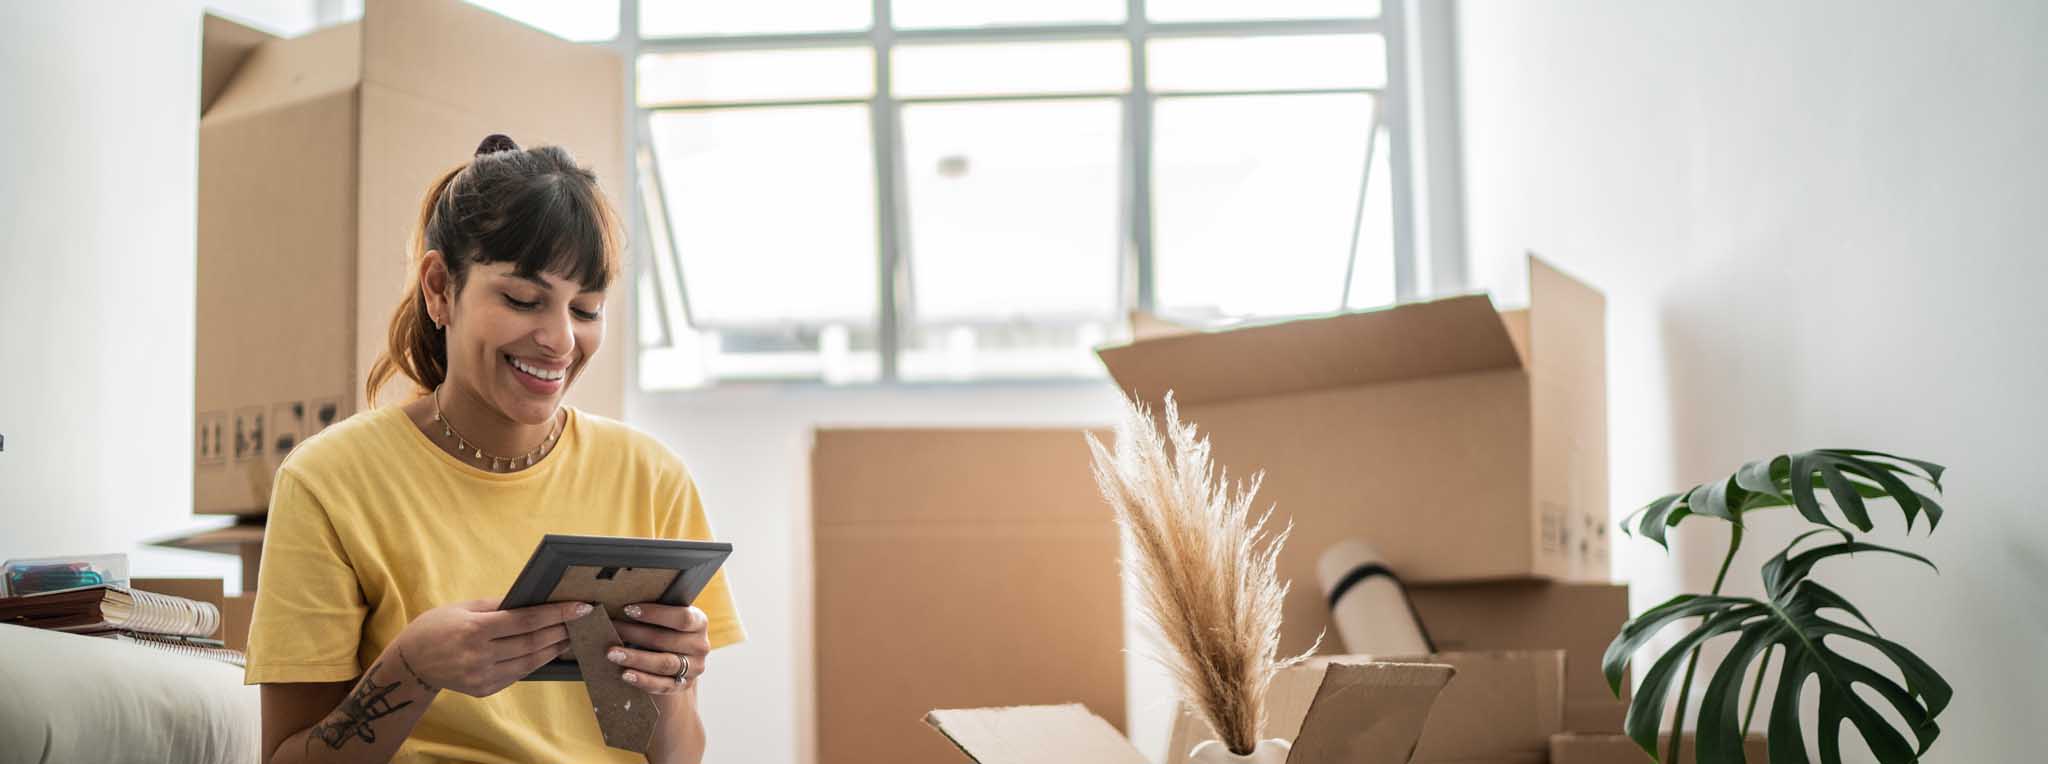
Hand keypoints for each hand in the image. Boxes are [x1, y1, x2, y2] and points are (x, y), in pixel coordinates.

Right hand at [392, 598, 589, 696]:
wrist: (411, 663)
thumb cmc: (437, 627)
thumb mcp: (464, 607)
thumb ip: (499, 605)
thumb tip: (533, 600)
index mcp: (474, 629)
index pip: (525, 620)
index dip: (556, 613)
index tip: (580, 606)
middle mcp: (478, 656)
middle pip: (532, 642)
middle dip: (561, 630)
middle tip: (582, 620)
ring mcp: (481, 676)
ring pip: (529, 662)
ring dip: (554, 648)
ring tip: (571, 635)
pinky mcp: (483, 689)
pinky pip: (517, 674)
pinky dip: (536, 661)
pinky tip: (549, 650)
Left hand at [607, 603, 710, 694]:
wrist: (678, 660)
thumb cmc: (666, 631)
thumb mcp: (666, 620)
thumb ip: (649, 611)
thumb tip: (606, 602)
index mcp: (699, 622)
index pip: (682, 618)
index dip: (655, 614)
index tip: (628, 609)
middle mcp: (700, 645)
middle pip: (667, 641)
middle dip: (635, 634)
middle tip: (609, 629)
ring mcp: (694, 668)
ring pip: (664, 663)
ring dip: (636, 658)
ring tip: (612, 653)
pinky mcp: (682, 686)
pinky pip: (662, 685)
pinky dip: (643, 680)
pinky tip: (625, 674)